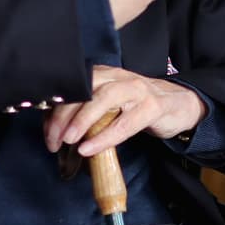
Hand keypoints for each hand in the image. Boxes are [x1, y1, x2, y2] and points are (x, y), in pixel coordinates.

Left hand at [44, 64, 203, 156]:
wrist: (178, 104)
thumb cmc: (137, 107)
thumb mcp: (109, 106)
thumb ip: (86, 113)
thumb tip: (54, 131)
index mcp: (104, 75)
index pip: (73, 87)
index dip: (55, 110)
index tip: (46, 133)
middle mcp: (118, 77)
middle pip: (84, 90)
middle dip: (64, 115)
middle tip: (53, 140)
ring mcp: (136, 90)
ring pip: (104, 99)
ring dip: (82, 120)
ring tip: (68, 140)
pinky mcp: (152, 107)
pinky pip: (125, 123)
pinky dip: (105, 137)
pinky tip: (90, 148)